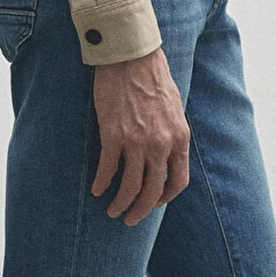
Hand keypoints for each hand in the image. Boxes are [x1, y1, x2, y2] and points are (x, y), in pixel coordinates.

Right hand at [90, 44, 190, 225]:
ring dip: (120, 203)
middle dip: (141, 210)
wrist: (131, 57)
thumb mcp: (175, 109)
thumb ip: (172, 134)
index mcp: (180, 138)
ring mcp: (136, 142)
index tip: (155, 202)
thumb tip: (166, 155)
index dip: (166, 198)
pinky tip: (96, 189)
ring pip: (129, 187)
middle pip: (152, 191)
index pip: (178, 181)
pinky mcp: (113, 135)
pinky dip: (101, 183)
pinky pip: (107, 169)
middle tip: (130, 219)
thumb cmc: (153, 78)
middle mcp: (161, 144)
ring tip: (112, 210)